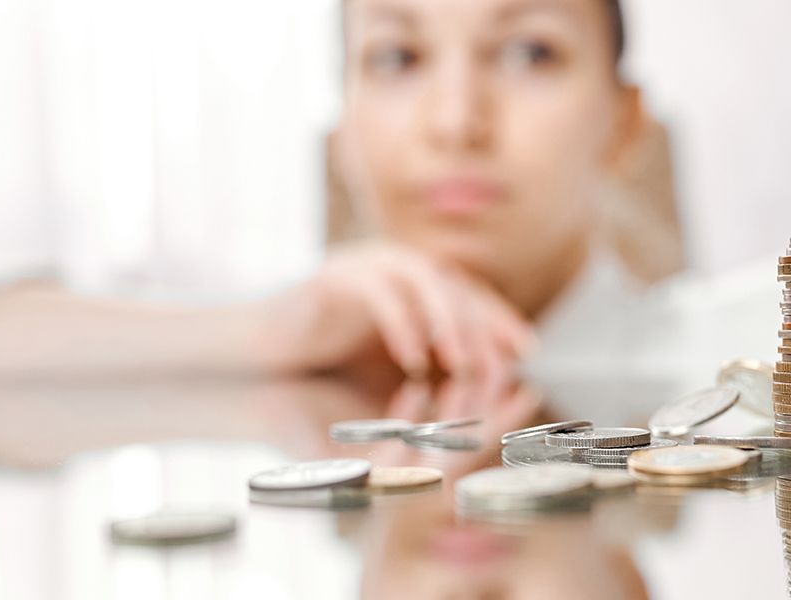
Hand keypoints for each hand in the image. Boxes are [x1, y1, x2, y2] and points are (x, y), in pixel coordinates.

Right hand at [268, 241, 536, 383]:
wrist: (263, 350)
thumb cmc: (328, 359)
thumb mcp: (393, 362)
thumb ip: (435, 360)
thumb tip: (490, 372)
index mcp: (411, 279)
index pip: (469, 292)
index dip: (500, 319)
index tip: (527, 351)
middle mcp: (394, 263)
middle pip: (454, 285)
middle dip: (480, 327)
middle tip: (497, 368)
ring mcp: (364, 264)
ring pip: (423, 281)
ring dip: (448, 323)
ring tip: (461, 365)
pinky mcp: (335, 276)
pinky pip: (380, 295)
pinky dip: (402, 327)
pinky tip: (413, 361)